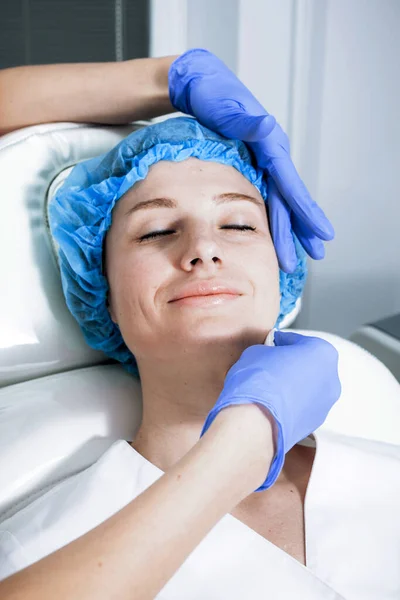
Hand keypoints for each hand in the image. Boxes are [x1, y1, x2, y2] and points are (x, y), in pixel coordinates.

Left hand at [169, 48, 334, 272]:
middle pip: (288, 200)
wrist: (196, 84)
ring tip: (295, 257)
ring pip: (278, 202)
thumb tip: (268, 127)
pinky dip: (272, 218)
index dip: (305, 211)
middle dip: (300, 231)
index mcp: (269, 144)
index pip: (290, 185)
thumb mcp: (225, 105)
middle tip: (314, 256)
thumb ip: (246, 121)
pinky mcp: (251, 166)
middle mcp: (270, 155)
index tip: (321, 232)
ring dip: (288, 230)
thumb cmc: (209, 93)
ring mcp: (261, 162)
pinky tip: (274, 234)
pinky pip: (266, 197)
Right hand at [200, 331, 340, 490]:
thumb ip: (267, 349)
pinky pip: (302, 406)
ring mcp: (325, 404)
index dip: (279, 342)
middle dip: (289, 364)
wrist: (254, 422)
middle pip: (307, 365)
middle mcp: (331, 378)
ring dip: (290, 385)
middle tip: (268, 366)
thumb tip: (266, 355)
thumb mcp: (256, 351)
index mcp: (323, 352)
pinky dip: (290, 403)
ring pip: (306, 388)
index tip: (269, 346)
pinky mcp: (315, 424)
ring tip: (268, 387)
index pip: (297, 340)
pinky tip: (272, 403)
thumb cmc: (258, 382)